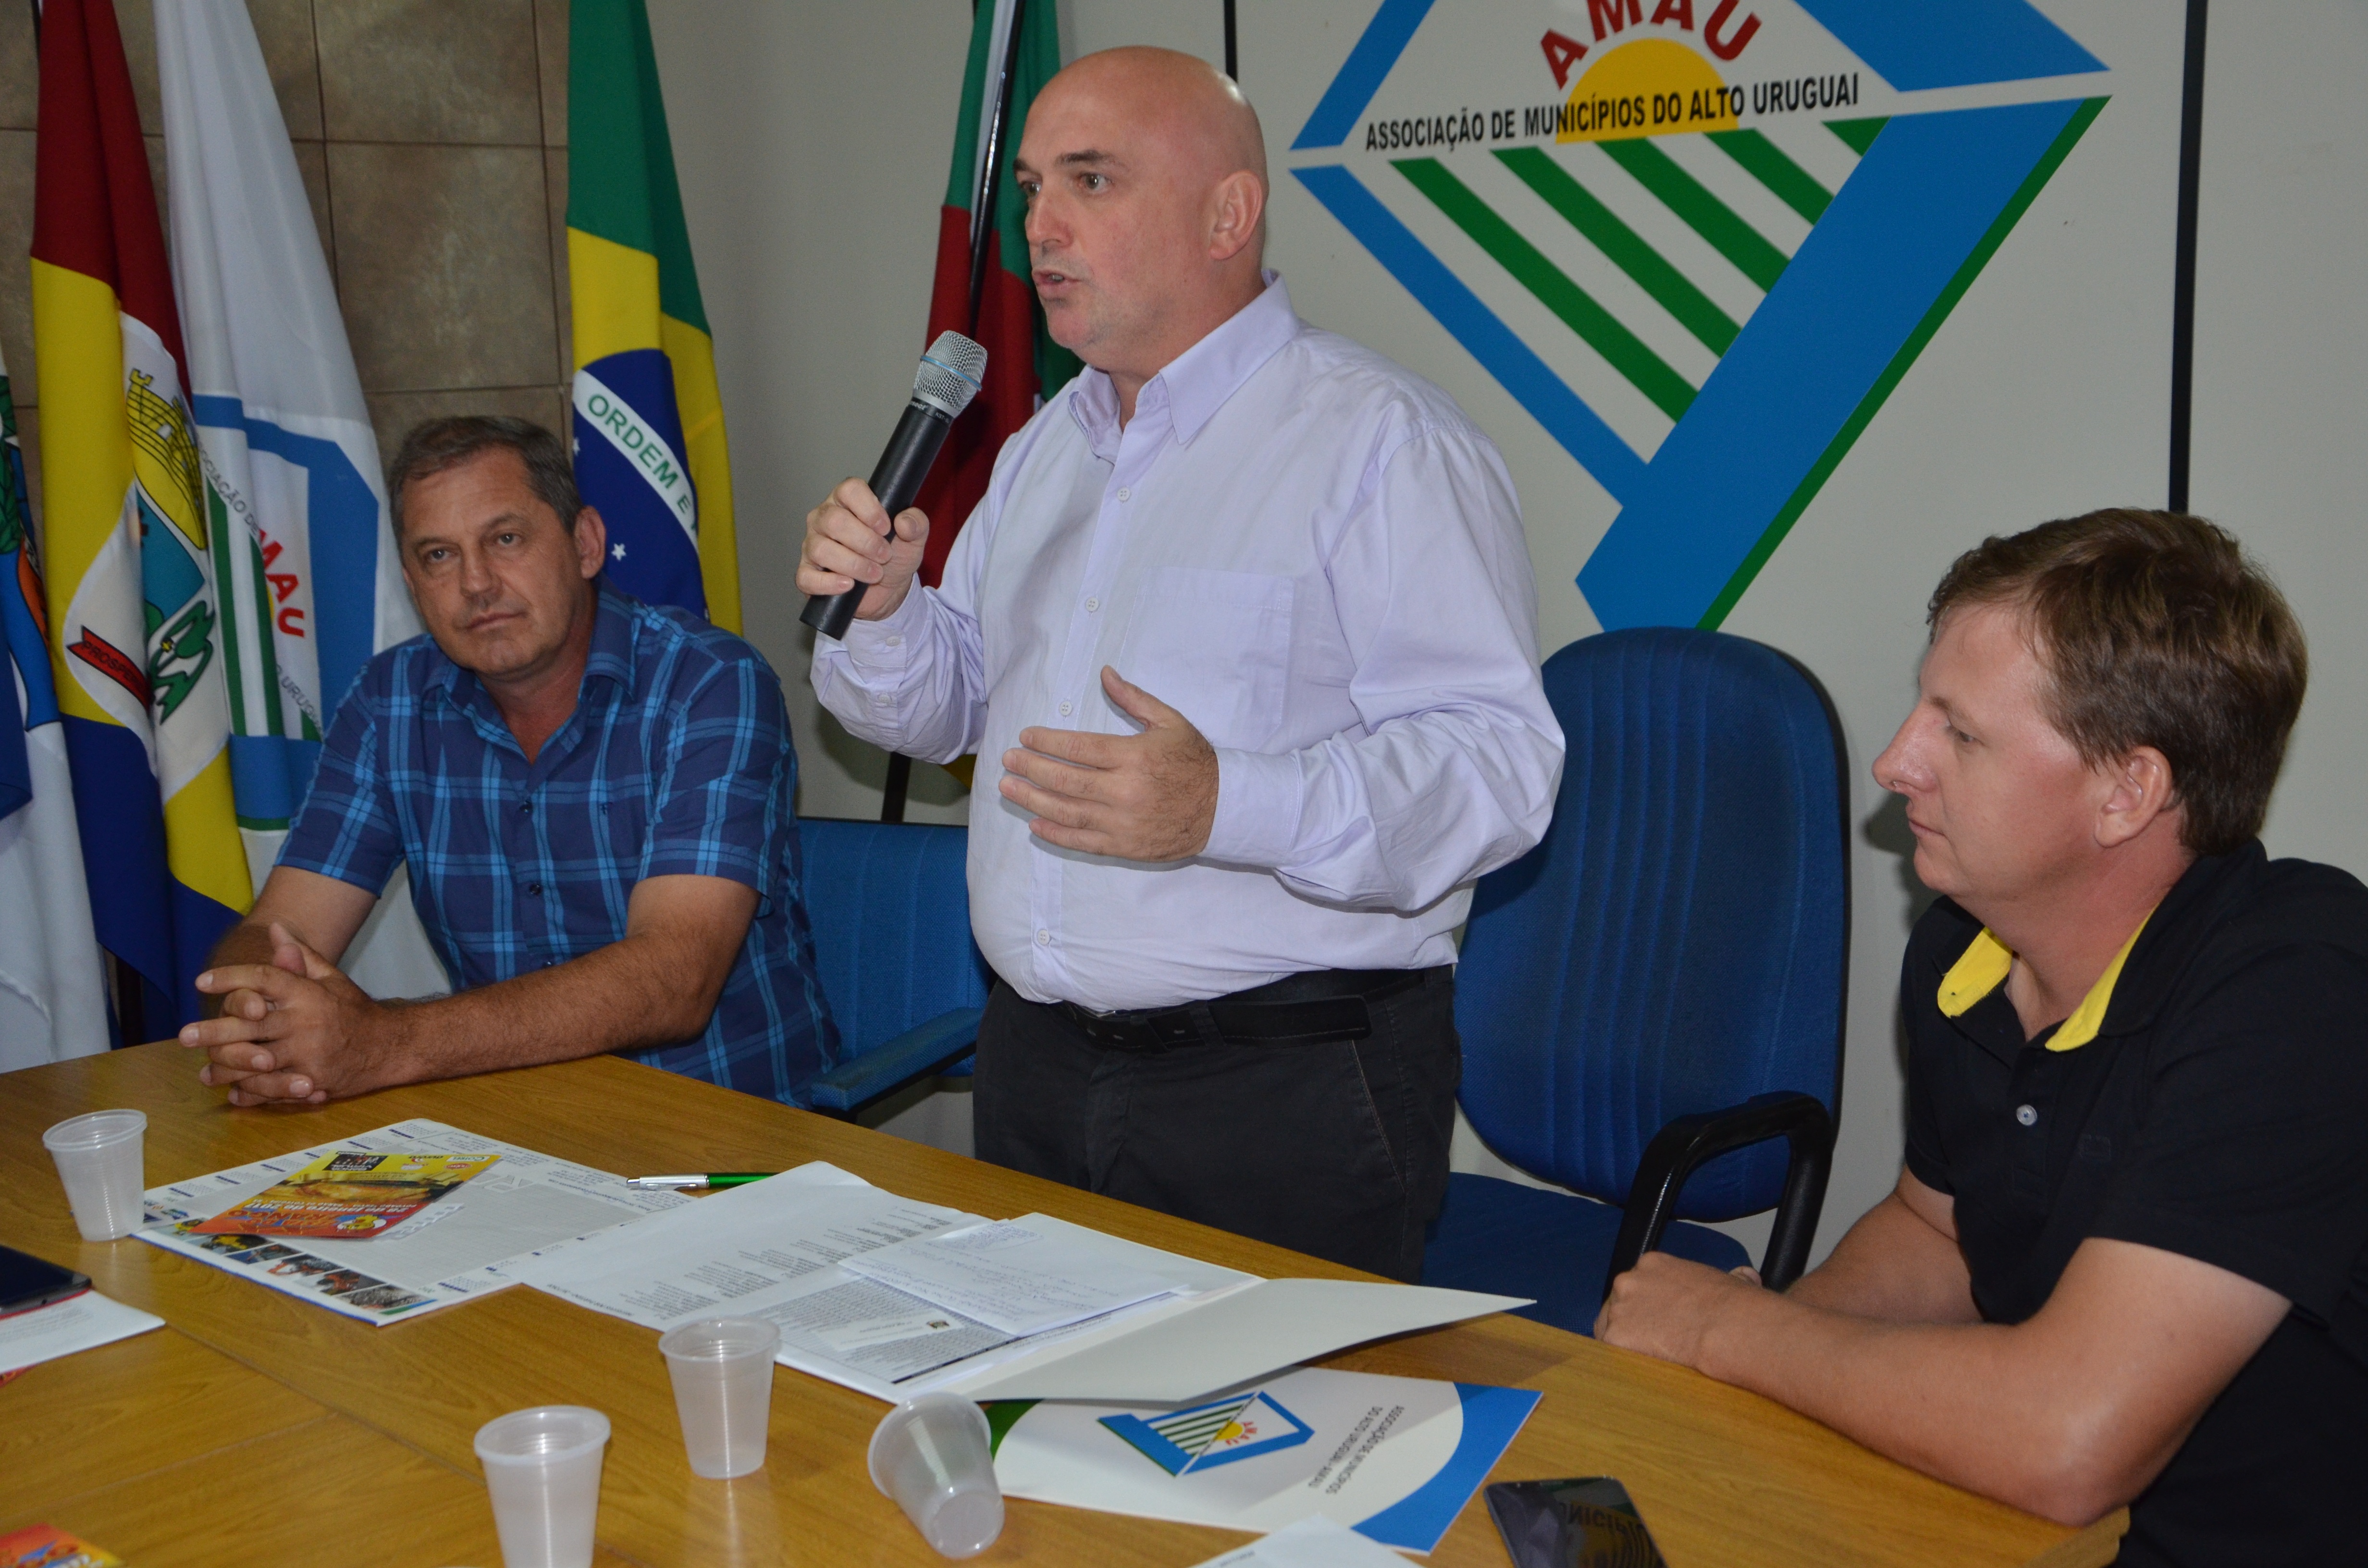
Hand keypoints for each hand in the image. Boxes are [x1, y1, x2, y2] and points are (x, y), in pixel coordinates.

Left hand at [180, 922, 390, 1104]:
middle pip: (248, 1024)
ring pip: (254, 1062)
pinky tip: (234, 1092)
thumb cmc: (354, 1010)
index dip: (230, 977)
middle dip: (213, 1030)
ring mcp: (307, 1053)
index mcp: (306, 993)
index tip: (200, 981)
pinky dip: (250, 1093)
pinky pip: (271, 1090)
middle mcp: (304, 1021)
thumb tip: (275, 929)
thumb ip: (300, 956)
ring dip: (225, 1068)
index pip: (262, 978)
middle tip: (186, 1035)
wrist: (390, 1046)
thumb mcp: (331, 979)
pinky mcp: (311, 1081)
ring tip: (205, 1072)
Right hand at [796, 476, 928, 622]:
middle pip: (834, 520)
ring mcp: (812, 545)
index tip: (885, 527)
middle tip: (884, 555)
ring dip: (854, 565)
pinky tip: (849, 585)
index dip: (869, 508)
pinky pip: (807, 577)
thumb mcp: (913, 540)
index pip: (849, 490)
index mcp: (847, 501)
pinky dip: (829, 583)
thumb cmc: (893, 557)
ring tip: (874, 574)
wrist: (887, 591)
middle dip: (865, 542)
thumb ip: (916, 524)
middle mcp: (824, 518)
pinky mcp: (806, 573)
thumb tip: (904, 521)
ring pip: (821, 549)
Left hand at [999, 668, 1218, 861]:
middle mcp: (1125, 790)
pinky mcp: (1125, 846)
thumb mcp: (1170, 722)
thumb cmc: (1195, 762)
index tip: (1026, 737)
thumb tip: (1105, 673)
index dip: (1047, 743)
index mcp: (1134, 756)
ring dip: (1034, 800)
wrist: (1224, 808)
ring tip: (1009, 789)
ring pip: (1068, 812)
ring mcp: (1123, 822)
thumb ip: (1134, 698)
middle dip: (1032, 769)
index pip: (1079, 748)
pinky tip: (1035, 824)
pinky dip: (1056, 834)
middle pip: (1066, 780)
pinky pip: (1083, 842)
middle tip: (1008, 761)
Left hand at [1594, 1251, 1769, 1372]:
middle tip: (1651, 1345)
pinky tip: (1641, 1372)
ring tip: (1647, 1362)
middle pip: (1617, 1306)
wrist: (1728, 1328)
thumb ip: (1731, 1277)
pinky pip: (1611, 1354)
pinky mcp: (1616, 1337)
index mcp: (1652, 1265)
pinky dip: (1623, 1364)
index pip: (1636, 1287)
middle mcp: (1629, 1281)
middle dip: (1631, 1324)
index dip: (1645, 1308)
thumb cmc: (1735, 1307)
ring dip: (1626, 1346)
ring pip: (1611, 1330)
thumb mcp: (1732, 1280)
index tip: (1657, 1322)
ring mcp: (1619, 1309)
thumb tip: (1745, 1276)